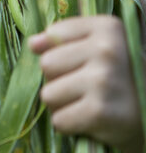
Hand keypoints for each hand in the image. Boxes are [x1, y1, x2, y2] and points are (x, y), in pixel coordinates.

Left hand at [29, 16, 143, 152]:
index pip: (54, 34)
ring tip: (84, 104)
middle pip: (47, 64)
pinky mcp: (99, 112)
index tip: (80, 61)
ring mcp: (103, 80)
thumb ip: (66, 38)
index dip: (59, 51)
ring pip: (48, 94)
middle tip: (82, 87)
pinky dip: (69, 125)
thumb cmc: (120, 76)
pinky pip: (59, 120)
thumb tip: (33, 44)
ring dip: (61, 104)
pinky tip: (88, 120)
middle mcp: (107, 50)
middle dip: (58, 79)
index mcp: (107, 27)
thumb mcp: (101, 45)